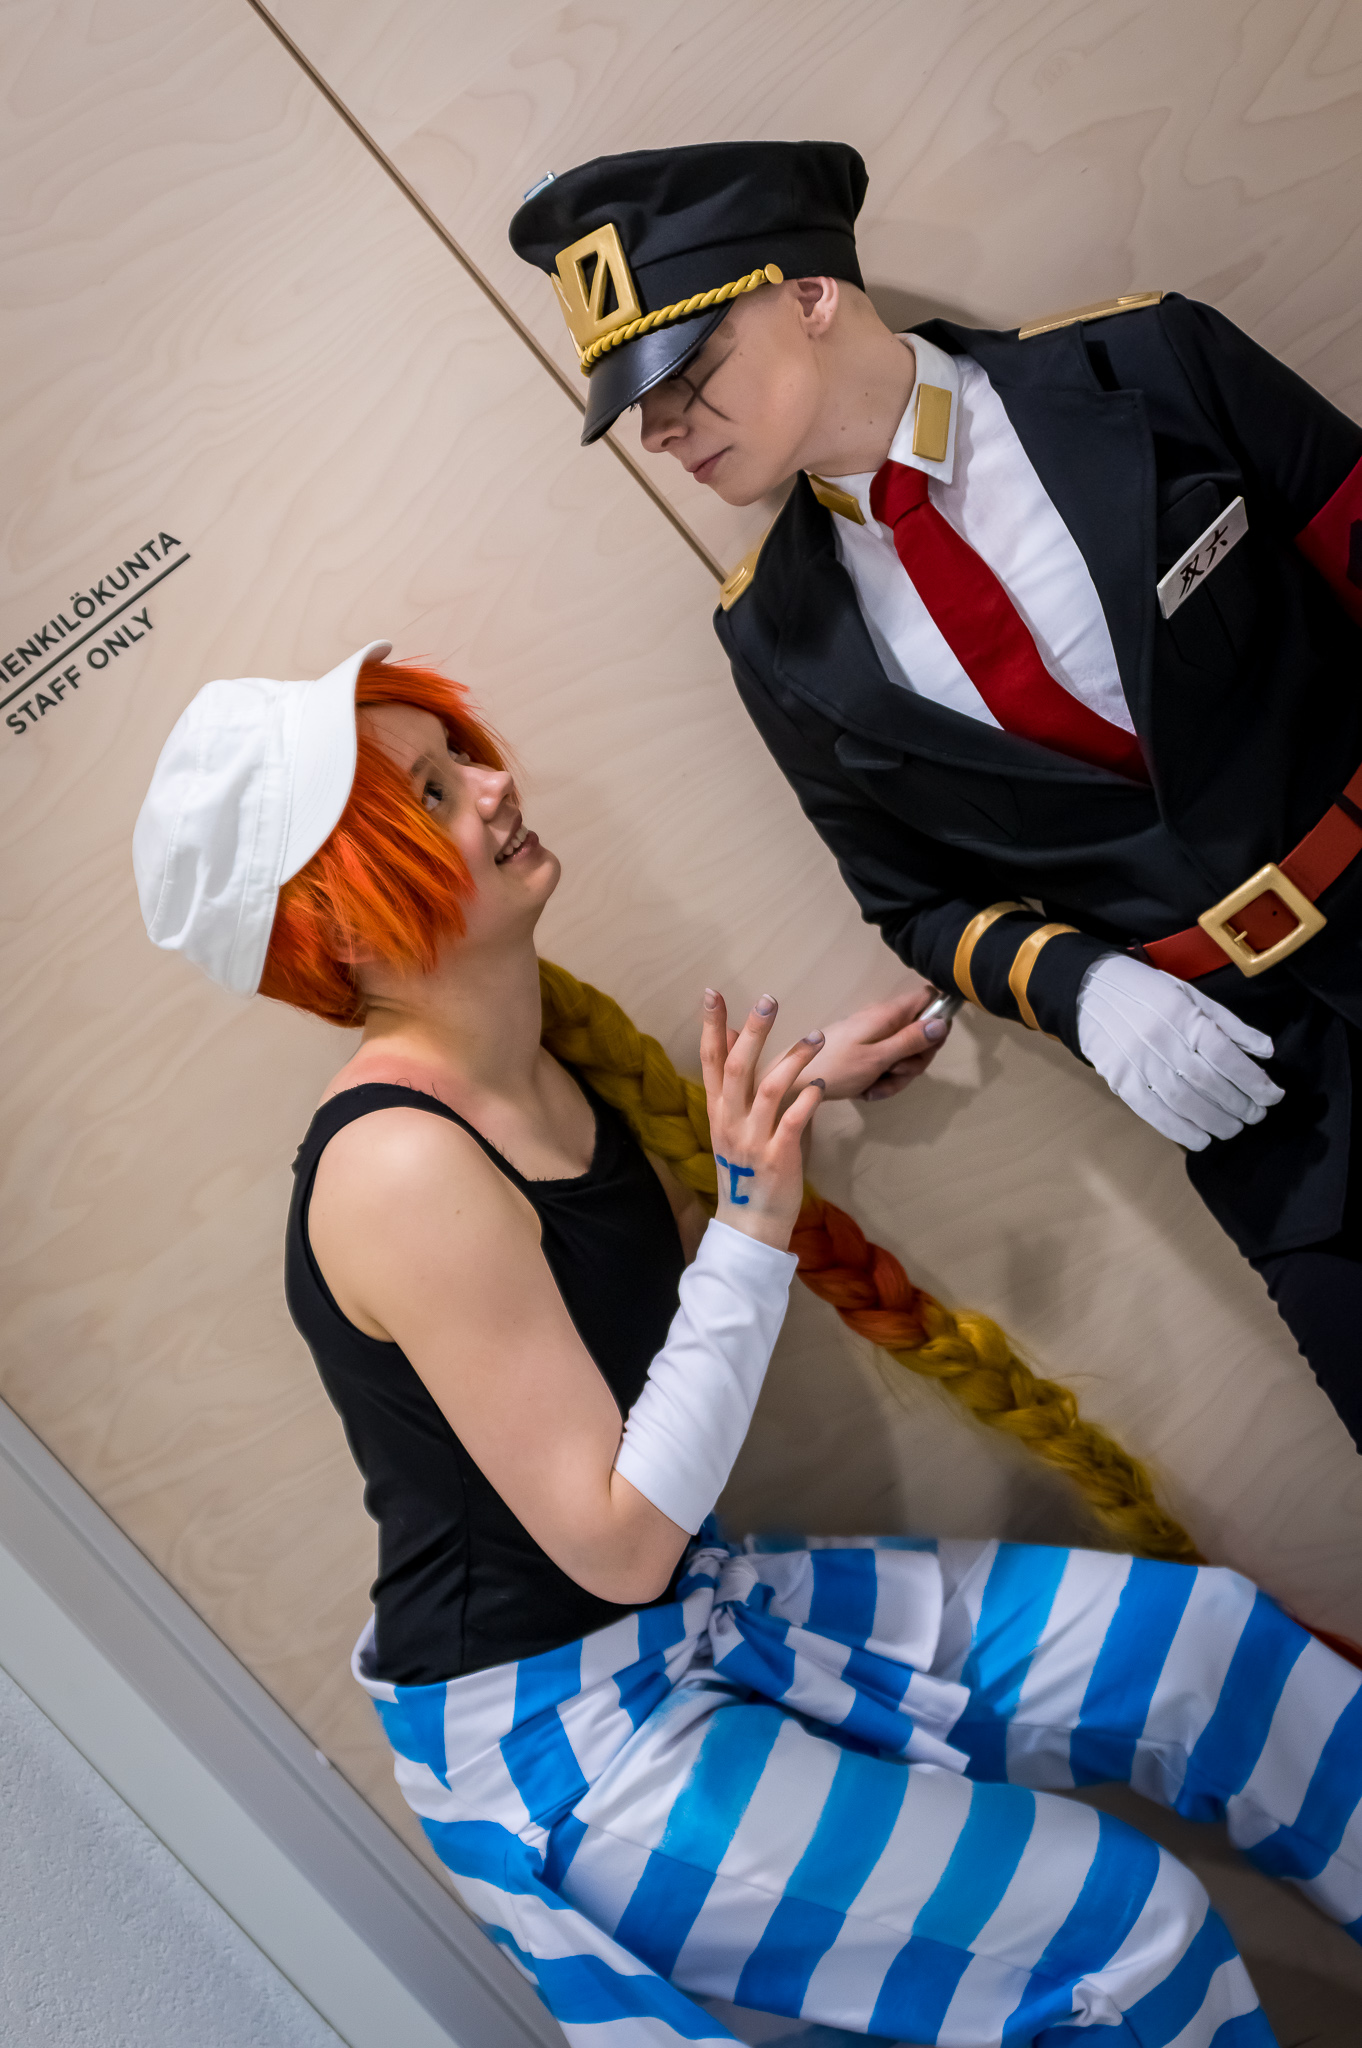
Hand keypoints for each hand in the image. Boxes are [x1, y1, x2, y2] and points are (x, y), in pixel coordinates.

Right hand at [701, 989, 824, 1249]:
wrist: (750, 1223)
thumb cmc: (746, 1169)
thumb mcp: (731, 1123)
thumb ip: (733, 1081)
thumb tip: (732, 1034)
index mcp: (717, 1111)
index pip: (709, 1060)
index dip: (711, 1026)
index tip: (712, 993)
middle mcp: (730, 1121)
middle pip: (737, 1067)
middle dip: (753, 1032)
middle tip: (769, 1000)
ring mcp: (753, 1140)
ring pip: (770, 1089)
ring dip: (794, 1059)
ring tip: (817, 1036)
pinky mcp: (778, 1156)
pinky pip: (794, 1120)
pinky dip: (809, 1098)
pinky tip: (821, 1083)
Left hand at [799, 985, 951, 1102]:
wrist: (794, 1081)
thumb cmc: (834, 1067)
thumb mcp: (877, 1058)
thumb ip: (910, 1040)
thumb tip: (943, 1023)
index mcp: (888, 1014)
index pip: (929, 998)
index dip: (938, 1020)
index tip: (929, 1045)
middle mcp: (884, 1021)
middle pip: (922, 1034)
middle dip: (914, 1061)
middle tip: (895, 1073)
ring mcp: (875, 1037)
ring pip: (906, 1055)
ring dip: (896, 1077)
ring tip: (874, 1086)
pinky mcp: (866, 1052)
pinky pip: (888, 1065)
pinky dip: (882, 1080)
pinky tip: (866, 1090)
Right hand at [1076, 952, 1283, 1148]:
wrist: (1090, 990)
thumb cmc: (1148, 991)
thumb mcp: (1192, 995)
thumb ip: (1230, 1024)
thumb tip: (1266, 1051)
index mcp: (1184, 1015)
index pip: (1227, 1057)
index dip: (1254, 1081)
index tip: (1272, 1096)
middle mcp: (1162, 1039)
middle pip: (1209, 1083)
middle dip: (1240, 1105)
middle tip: (1256, 1116)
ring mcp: (1138, 1062)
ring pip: (1184, 1102)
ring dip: (1215, 1122)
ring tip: (1233, 1128)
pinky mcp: (1120, 1079)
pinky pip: (1152, 1112)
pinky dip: (1179, 1130)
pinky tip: (1200, 1139)